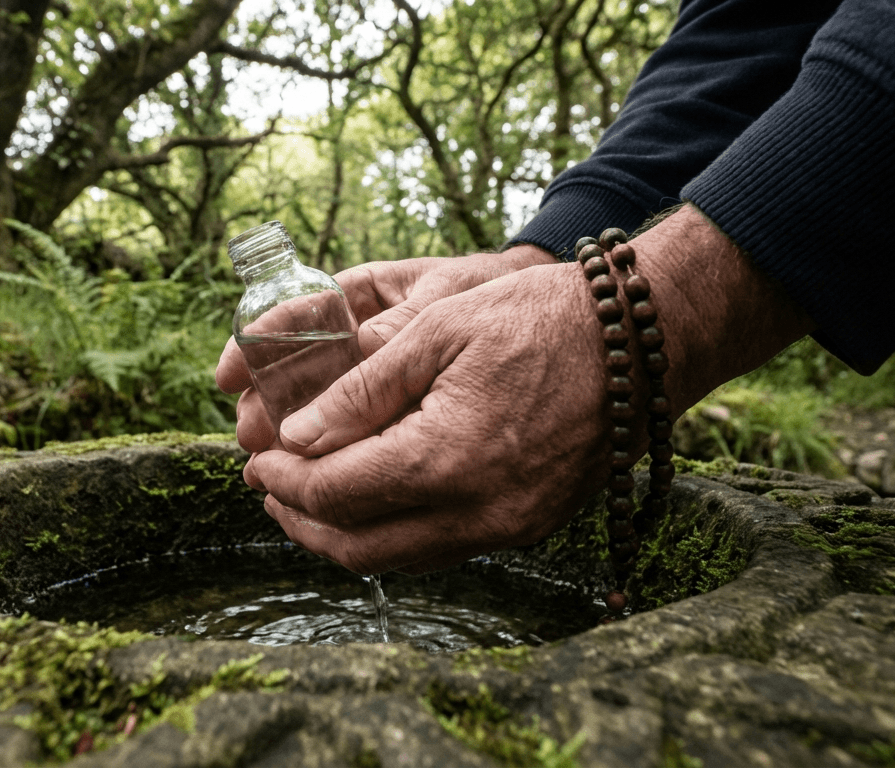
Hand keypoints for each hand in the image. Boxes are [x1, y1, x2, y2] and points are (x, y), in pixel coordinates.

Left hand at [249, 262, 609, 573]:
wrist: (638, 340)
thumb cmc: (537, 318)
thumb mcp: (436, 331)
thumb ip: (360, 390)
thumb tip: (296, 436)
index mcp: (444, 458)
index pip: (334, 492)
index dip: (283, 481)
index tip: (256, 461)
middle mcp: (477, 512)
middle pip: (359, 547)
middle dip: (301, 523)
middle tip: (269, 490)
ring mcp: (508, 528)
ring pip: (400, 559)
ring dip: (344, 536)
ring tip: (309, 499)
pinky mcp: (529, 528)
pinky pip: (442, 550)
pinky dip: (394, 534)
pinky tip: (374, 499)